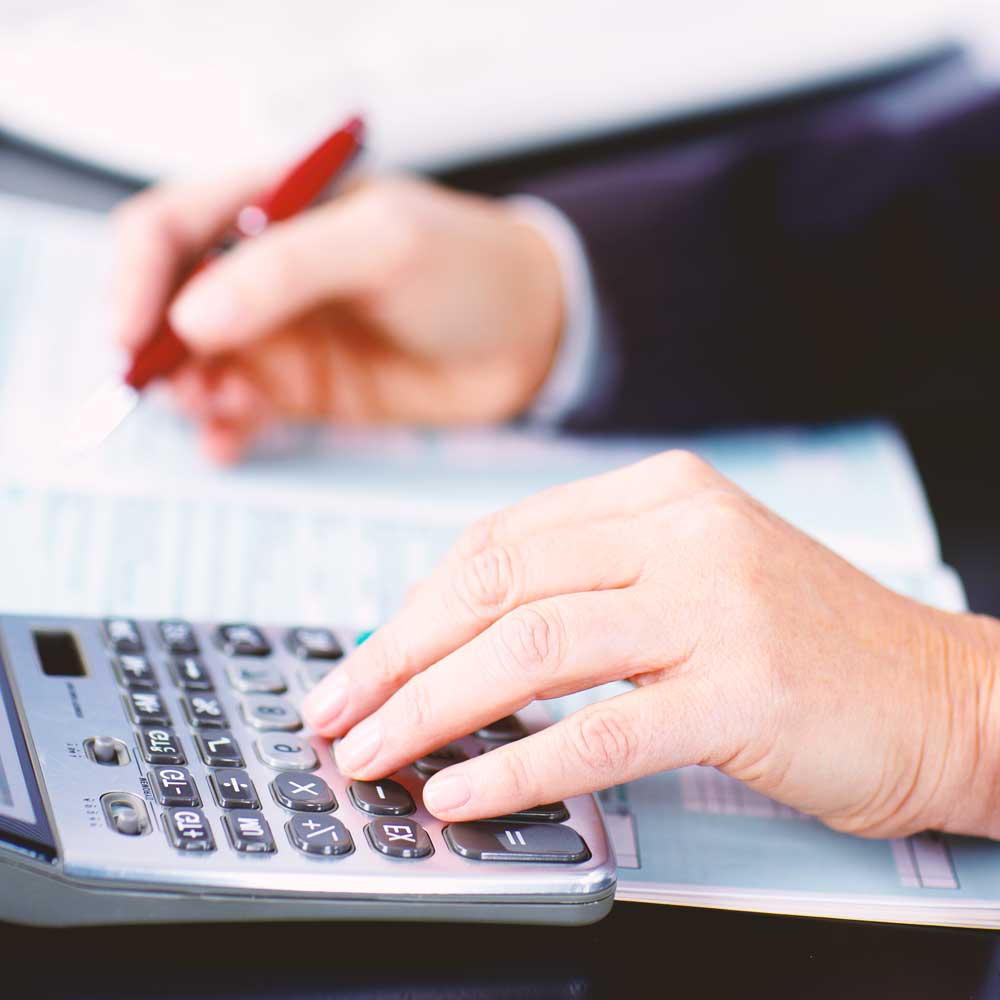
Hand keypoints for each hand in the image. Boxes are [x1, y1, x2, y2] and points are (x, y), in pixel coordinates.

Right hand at [112, 174, 563, 461]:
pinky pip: (240, 410)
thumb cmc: (471, 268)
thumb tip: (193, 314)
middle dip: (156, 348)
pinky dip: (223, 429)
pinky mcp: (304, 390)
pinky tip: (230, 444)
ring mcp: (281, 334)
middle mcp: (262, 272)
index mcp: (271, 208)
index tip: (134, 333)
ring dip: (188, 392)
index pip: (166, 228)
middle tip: (182, 386)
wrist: (531, 337)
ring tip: (220, 411)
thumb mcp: (386, 244)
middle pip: (168, 304)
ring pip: (196, 365)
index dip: (135, 277)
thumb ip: (288, 271)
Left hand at [303, 449, 999, 839]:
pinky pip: (600, 729)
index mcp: (659, 495)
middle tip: (336, 711)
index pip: (500, 541)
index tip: (366, 661)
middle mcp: (682, 531)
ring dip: (432, 707)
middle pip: (497, 584)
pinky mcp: (743, 687)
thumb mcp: (692, 579)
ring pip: (531, 648)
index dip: (416, 607)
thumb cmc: (808, 645)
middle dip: (397, 655)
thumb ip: (590, 585)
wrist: (946, 695)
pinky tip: (459, 793)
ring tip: (371, 754)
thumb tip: (462, 637)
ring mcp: (715, 604)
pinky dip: (517, 765)